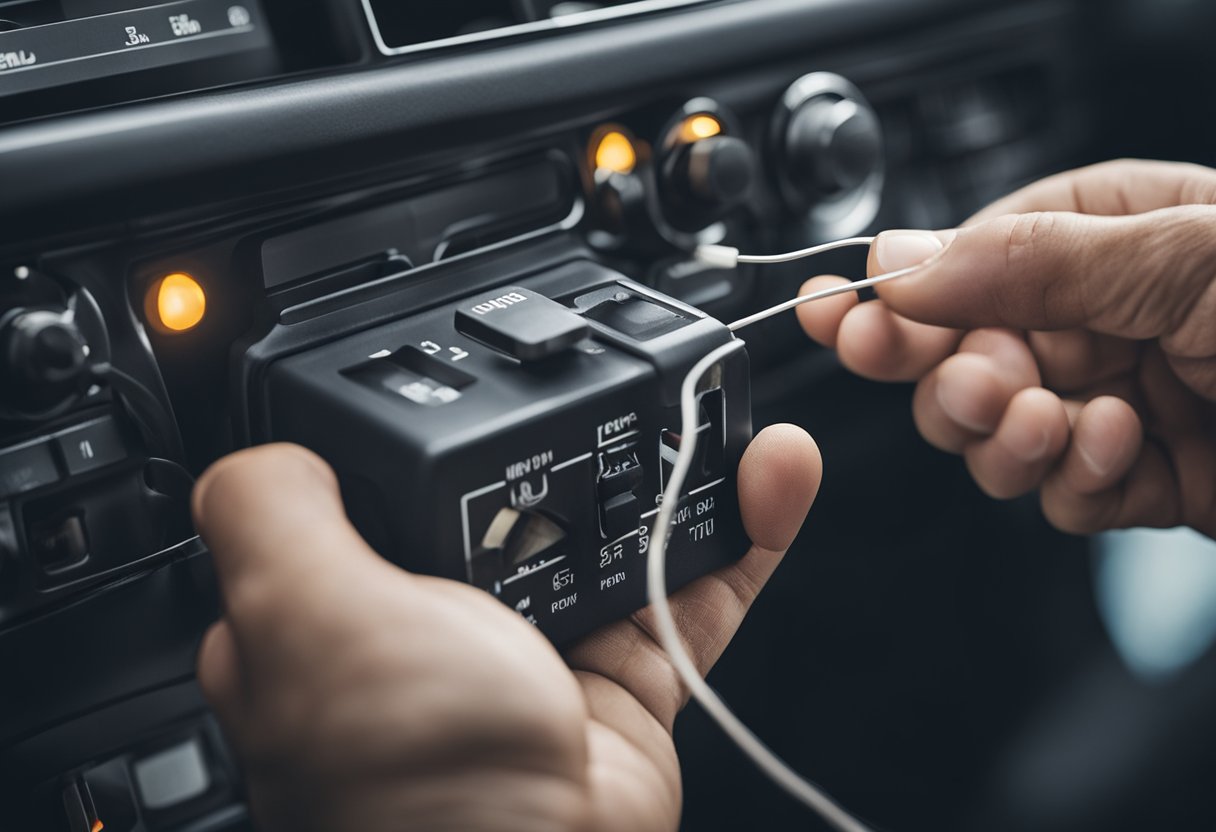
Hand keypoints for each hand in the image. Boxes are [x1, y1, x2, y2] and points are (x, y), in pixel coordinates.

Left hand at [192, 429, 820, 831]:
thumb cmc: (406, 777)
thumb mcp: (301, 608)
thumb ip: (271, 508)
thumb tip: (280, 444)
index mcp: (346, 605)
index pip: (381, 487)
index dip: (427, 428)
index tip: (482, 370)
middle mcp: (440, 627)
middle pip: (515, 497)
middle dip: (570, 436)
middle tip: (616, 378)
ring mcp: (540, 650)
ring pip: (613, 530)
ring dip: (673, 466)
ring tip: (714, 405)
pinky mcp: (625, 678)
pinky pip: (689, 585)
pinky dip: (739, 530)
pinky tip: (770, 476)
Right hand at [799, 159, 1215, 537]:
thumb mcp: (1181, 255)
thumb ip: (1034, 261)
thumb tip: (899, 262)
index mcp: (1105, 232)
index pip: (964, 261)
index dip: (896, 294)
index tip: (836, 317)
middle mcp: (1101, 318)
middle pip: (961, 358)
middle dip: (954, 382)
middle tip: (974, 387)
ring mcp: (1118, 402)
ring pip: (995, 436)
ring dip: (1006, 439)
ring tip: (1048, 424)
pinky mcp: (1144, 479)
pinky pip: (1061, 495)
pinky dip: (1073, 485)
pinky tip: (1117, 448)